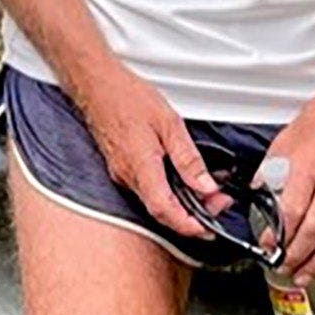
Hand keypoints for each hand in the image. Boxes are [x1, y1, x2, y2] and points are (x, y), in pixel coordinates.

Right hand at [65, 60, 227, 240]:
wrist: (97, 86)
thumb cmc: (128, 98)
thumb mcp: (169, 124)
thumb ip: (188, 159)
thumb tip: (206, 186)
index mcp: (141, 167)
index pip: (165, 211)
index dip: (188, 225)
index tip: (208, 228)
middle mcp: (128, 176)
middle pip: (161, 211)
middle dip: (191, 215)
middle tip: (218, 204)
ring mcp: (122, 173)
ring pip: (154, 202)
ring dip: (181, 204)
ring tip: (206, 193)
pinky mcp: (121, 168)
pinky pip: (147, 190)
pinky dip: (168, 192)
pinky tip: (182, 182)